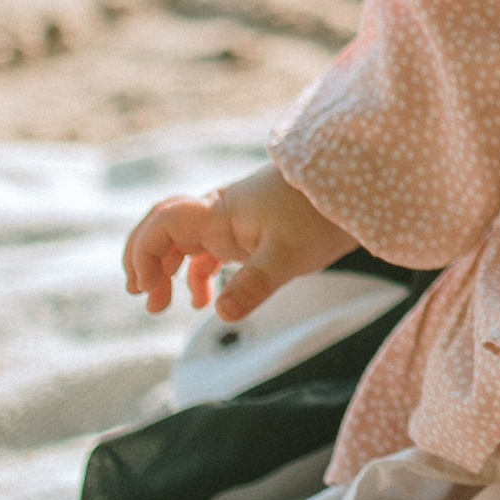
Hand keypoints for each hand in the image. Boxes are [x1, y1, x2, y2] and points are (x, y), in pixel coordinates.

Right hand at [122, 163, 347, 320]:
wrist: (355, 184)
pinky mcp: (250, 230)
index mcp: (219, 214)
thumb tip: (221, 314)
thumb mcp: (289, 255)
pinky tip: (203, 300)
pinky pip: (210, 250)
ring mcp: (233, 221)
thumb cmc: (322, 214)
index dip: (144, 255)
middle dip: (146, 263)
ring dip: (167, 270)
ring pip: (185, 242)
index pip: (162, 225)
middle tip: (147, 300)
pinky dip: (197, 273)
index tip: (148, 290)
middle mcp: (219, 214)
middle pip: (164, 231)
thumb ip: (254, 284)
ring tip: (161, 305)